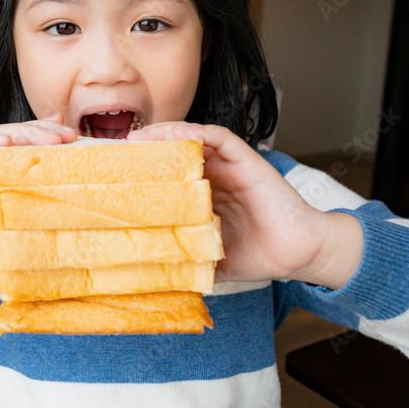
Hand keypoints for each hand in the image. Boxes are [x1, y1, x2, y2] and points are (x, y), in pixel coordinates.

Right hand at [0, 113, 77, 287]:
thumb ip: (25, 272)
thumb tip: (60, 294)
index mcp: (6, 190)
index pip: (37, 163)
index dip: (60, 155)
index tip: (86, 154)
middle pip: (27, 142)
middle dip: (51, 136)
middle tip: (75, 138)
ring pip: (4, 136)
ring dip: (29, 132)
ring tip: (53, 136)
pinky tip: (7, 143)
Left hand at [127, 123, 362, 288]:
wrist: (297, 254)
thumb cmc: (257, 255)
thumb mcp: (208, 259)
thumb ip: (183, 259)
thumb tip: (147, 275)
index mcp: (201, 197)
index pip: (165, 177)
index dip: (139, 174)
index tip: (112, 178)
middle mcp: (212, 176)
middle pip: (172, 154)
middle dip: (143, 152)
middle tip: (115, 155)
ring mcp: (228, 166)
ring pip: (190, 140)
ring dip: (162, 135)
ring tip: (135, 139)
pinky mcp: (246, 159)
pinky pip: (218, 137)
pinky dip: (193, 132)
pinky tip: (170, 134)